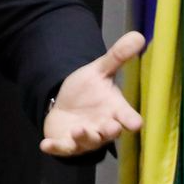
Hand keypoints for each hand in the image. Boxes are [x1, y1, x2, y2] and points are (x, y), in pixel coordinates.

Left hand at [40, 30, 144, 156]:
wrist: (67, 105)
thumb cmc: (88, 91)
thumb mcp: (99, 71)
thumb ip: (117, 57)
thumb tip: (138, 34)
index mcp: (114, 111)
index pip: (128, 117)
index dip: (131, 120)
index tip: (136, 123)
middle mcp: (103, 127)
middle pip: (109, 133)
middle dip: (108, 131)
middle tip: (109, 127)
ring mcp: (85, 137)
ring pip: (88, 142)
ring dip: (84, 137)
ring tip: (79, 129)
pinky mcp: (67, 144)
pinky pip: (62, 148)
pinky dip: (55, 148)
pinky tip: (45, 145)